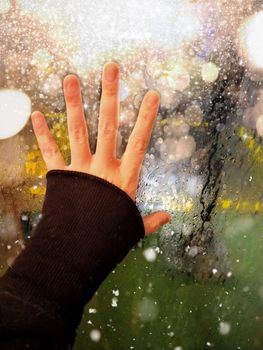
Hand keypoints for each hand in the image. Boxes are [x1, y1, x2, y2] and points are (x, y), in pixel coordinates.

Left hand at [31, 62, 170, 234]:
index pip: (140, 141)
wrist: (80, 249)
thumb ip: (151, 220)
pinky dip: (42, 134)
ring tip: (70, 78)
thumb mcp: (133, 227)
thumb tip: (169, 217)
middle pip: (109, 125)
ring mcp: (81, 169)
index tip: (151, 94)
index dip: (146, 117)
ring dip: (75, 103)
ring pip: (78, 131)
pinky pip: (50, 152)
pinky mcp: (61, 177)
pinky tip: (35, 114)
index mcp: (125, 177)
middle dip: (110, 95)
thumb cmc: (109, 237)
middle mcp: (103, 168)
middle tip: (110, 68)